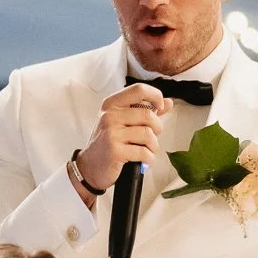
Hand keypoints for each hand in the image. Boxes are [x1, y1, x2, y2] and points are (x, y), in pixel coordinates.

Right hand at [72, 83, 167, 201]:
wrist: (89, 167)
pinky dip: (149, 158)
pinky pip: (144, 152)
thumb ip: (145, 111)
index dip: (155, 96)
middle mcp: (109, 116)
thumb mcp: (122, 122)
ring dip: (153, 145)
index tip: (159, 106)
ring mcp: (111, 134)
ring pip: (148, 134)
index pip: (139, 90)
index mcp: (111, 105)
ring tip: (147, 150)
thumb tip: (168, 103)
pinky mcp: (115, 151)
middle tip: (151, 137)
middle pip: (148, 115)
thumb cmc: (107, 143)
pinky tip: (144, 160)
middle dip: (157, 128)